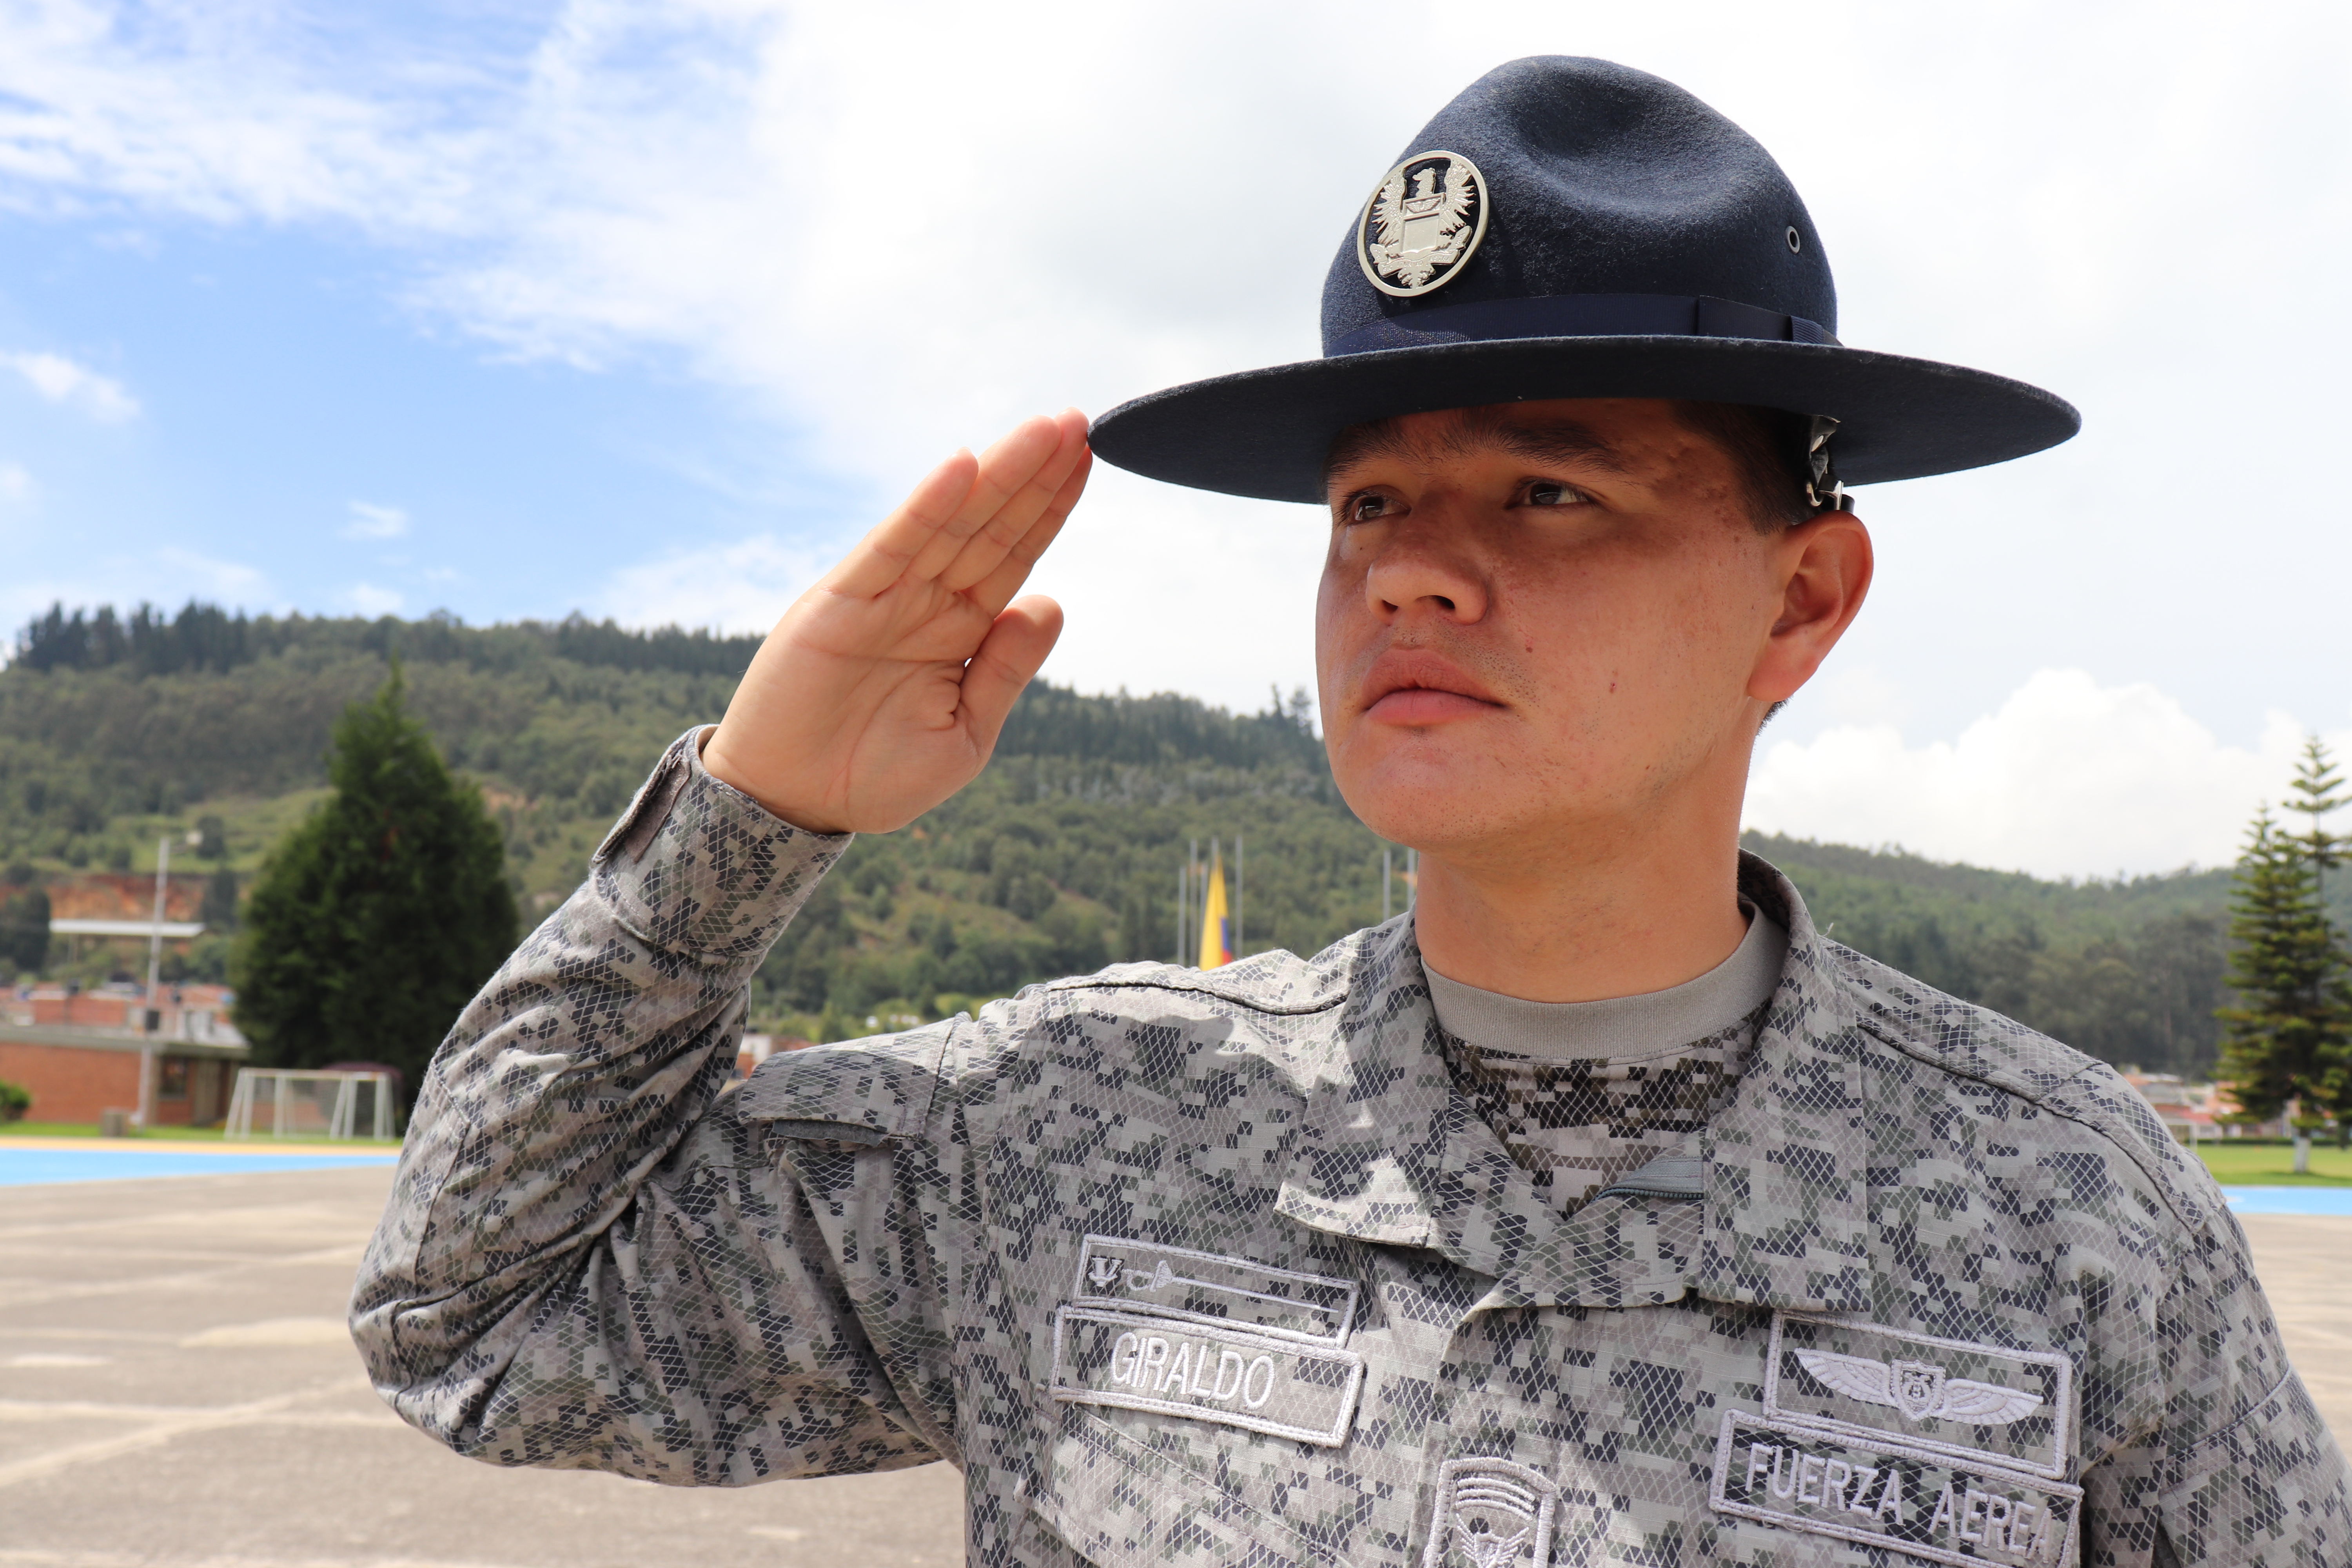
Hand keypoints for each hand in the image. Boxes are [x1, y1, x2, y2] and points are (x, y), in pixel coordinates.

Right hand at [703, 410, 1091, 834]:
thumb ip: (1006, 671)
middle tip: (1080, 421)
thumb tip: (1053, 602)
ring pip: (953, 522)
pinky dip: (926, 506)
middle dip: (1036, 474)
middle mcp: (927, 601)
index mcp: (962, 630)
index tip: (1088, 461)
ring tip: (1045, 429)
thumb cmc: (876, 777)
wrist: (793, 804)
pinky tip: (962, 466)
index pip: (1016, 555)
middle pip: (993, 525)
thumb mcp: (965, 735)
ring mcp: (886, 595)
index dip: (1051, 508)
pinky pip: (892, 545)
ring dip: (998, 473)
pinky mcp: (841, 600)